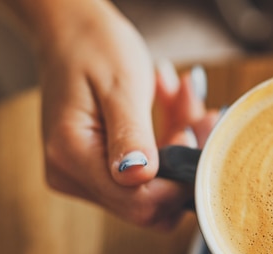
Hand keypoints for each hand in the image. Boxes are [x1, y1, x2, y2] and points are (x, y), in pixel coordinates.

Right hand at [35, 1, 218, 228]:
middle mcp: (74, 177)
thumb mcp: (121, 86)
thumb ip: (131, 135)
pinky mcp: (104, 171)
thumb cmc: (94, 47)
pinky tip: (175, 105)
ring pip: (157, 188)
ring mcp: (88, 177)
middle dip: (185, 161)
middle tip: (201, 116)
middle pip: (152, 202)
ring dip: (182, 145)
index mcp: (72, 157)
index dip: (178, 180)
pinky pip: (152, 173)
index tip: (194, 138)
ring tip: (186, 99)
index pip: (139, 202)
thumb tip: (142, 178)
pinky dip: (171, 142)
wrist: (71, 31)